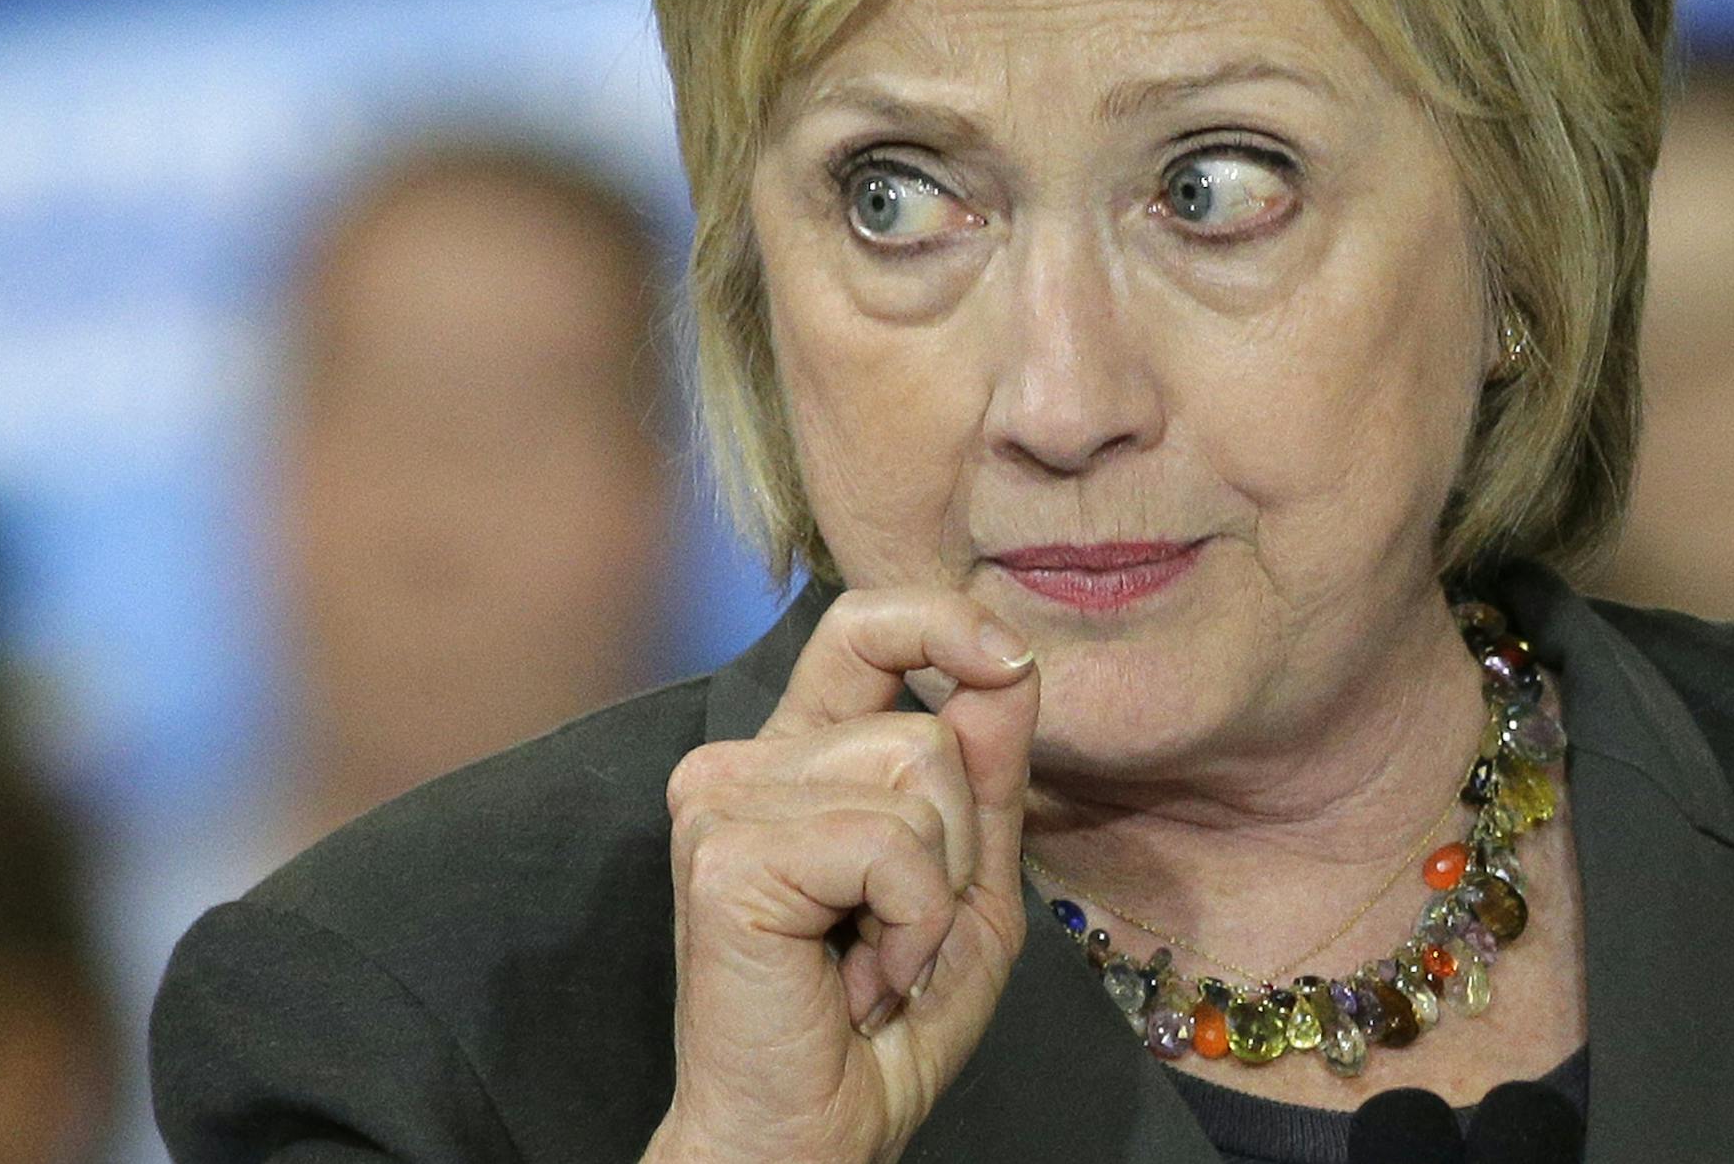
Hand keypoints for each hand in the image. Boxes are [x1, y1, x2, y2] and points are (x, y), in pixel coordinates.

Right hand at [646, 588, 1040, 1163]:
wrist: (811, 1139)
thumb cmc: (880, 1030)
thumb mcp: (966, 889)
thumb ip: (984, 778)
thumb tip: (1012, 663)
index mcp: (795, 759)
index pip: (861, 628)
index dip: (940, 622)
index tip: (1005, 658)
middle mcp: (742, 761)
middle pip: (923, 728)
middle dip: (954, 848)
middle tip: (896, 939)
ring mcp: (721, 799)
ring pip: (915, 773)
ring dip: (932, 897)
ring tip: (874, 963)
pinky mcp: (725, 852)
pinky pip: (889, 844)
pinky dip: (910, 924)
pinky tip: (857, 980)